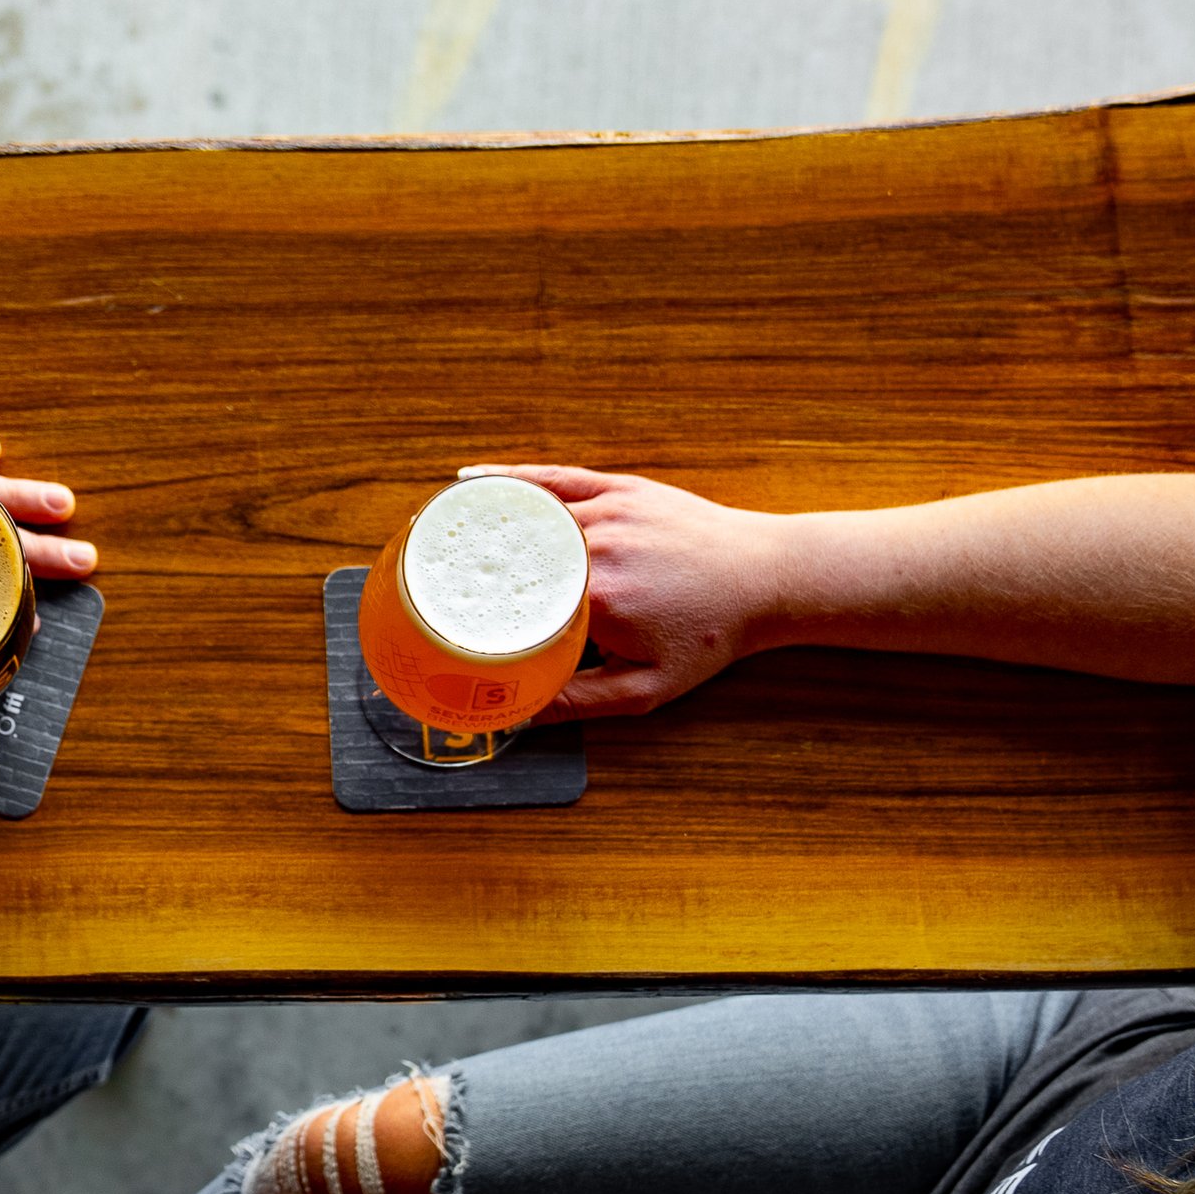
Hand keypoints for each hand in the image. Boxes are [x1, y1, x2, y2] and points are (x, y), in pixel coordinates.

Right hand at [461, 466, 784, 719]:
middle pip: (512, 557)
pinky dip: (508, 479)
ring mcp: (608, 510)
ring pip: (527, 518)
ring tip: (440, 541)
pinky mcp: (621, 487)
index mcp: (597, 597)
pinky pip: (551, 479)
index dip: (477, 614)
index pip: (516, 603)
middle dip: (470, 570)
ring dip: (483, 529)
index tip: (445, 627)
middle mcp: (597, 546)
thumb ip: (580, 702)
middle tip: (428, 586)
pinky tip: (470, 480)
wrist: (766, 578)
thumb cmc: (710, 635)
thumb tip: (519, 714)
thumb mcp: (649, 687)